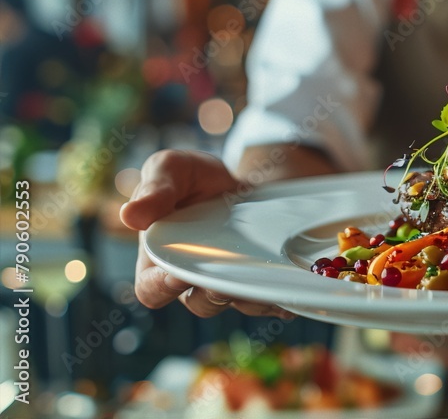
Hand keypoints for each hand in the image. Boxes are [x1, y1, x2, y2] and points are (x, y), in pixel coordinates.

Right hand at [121, 150, 291, 318]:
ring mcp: (227, 282)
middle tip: (230, 278)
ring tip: (268, 282)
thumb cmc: (194, 177)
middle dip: (216, 294)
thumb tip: (130, 215)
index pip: (150, 289)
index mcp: (158, 259)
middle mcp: (191, 279)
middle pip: (200, 302)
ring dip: (254, 298)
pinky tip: (292, 293)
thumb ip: (154, 189)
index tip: (178, 272)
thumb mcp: (171, 169)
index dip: (162, 286)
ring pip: (238, 304)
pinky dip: (280, 299)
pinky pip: (267, 300)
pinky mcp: (256, 280)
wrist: (238, 181)